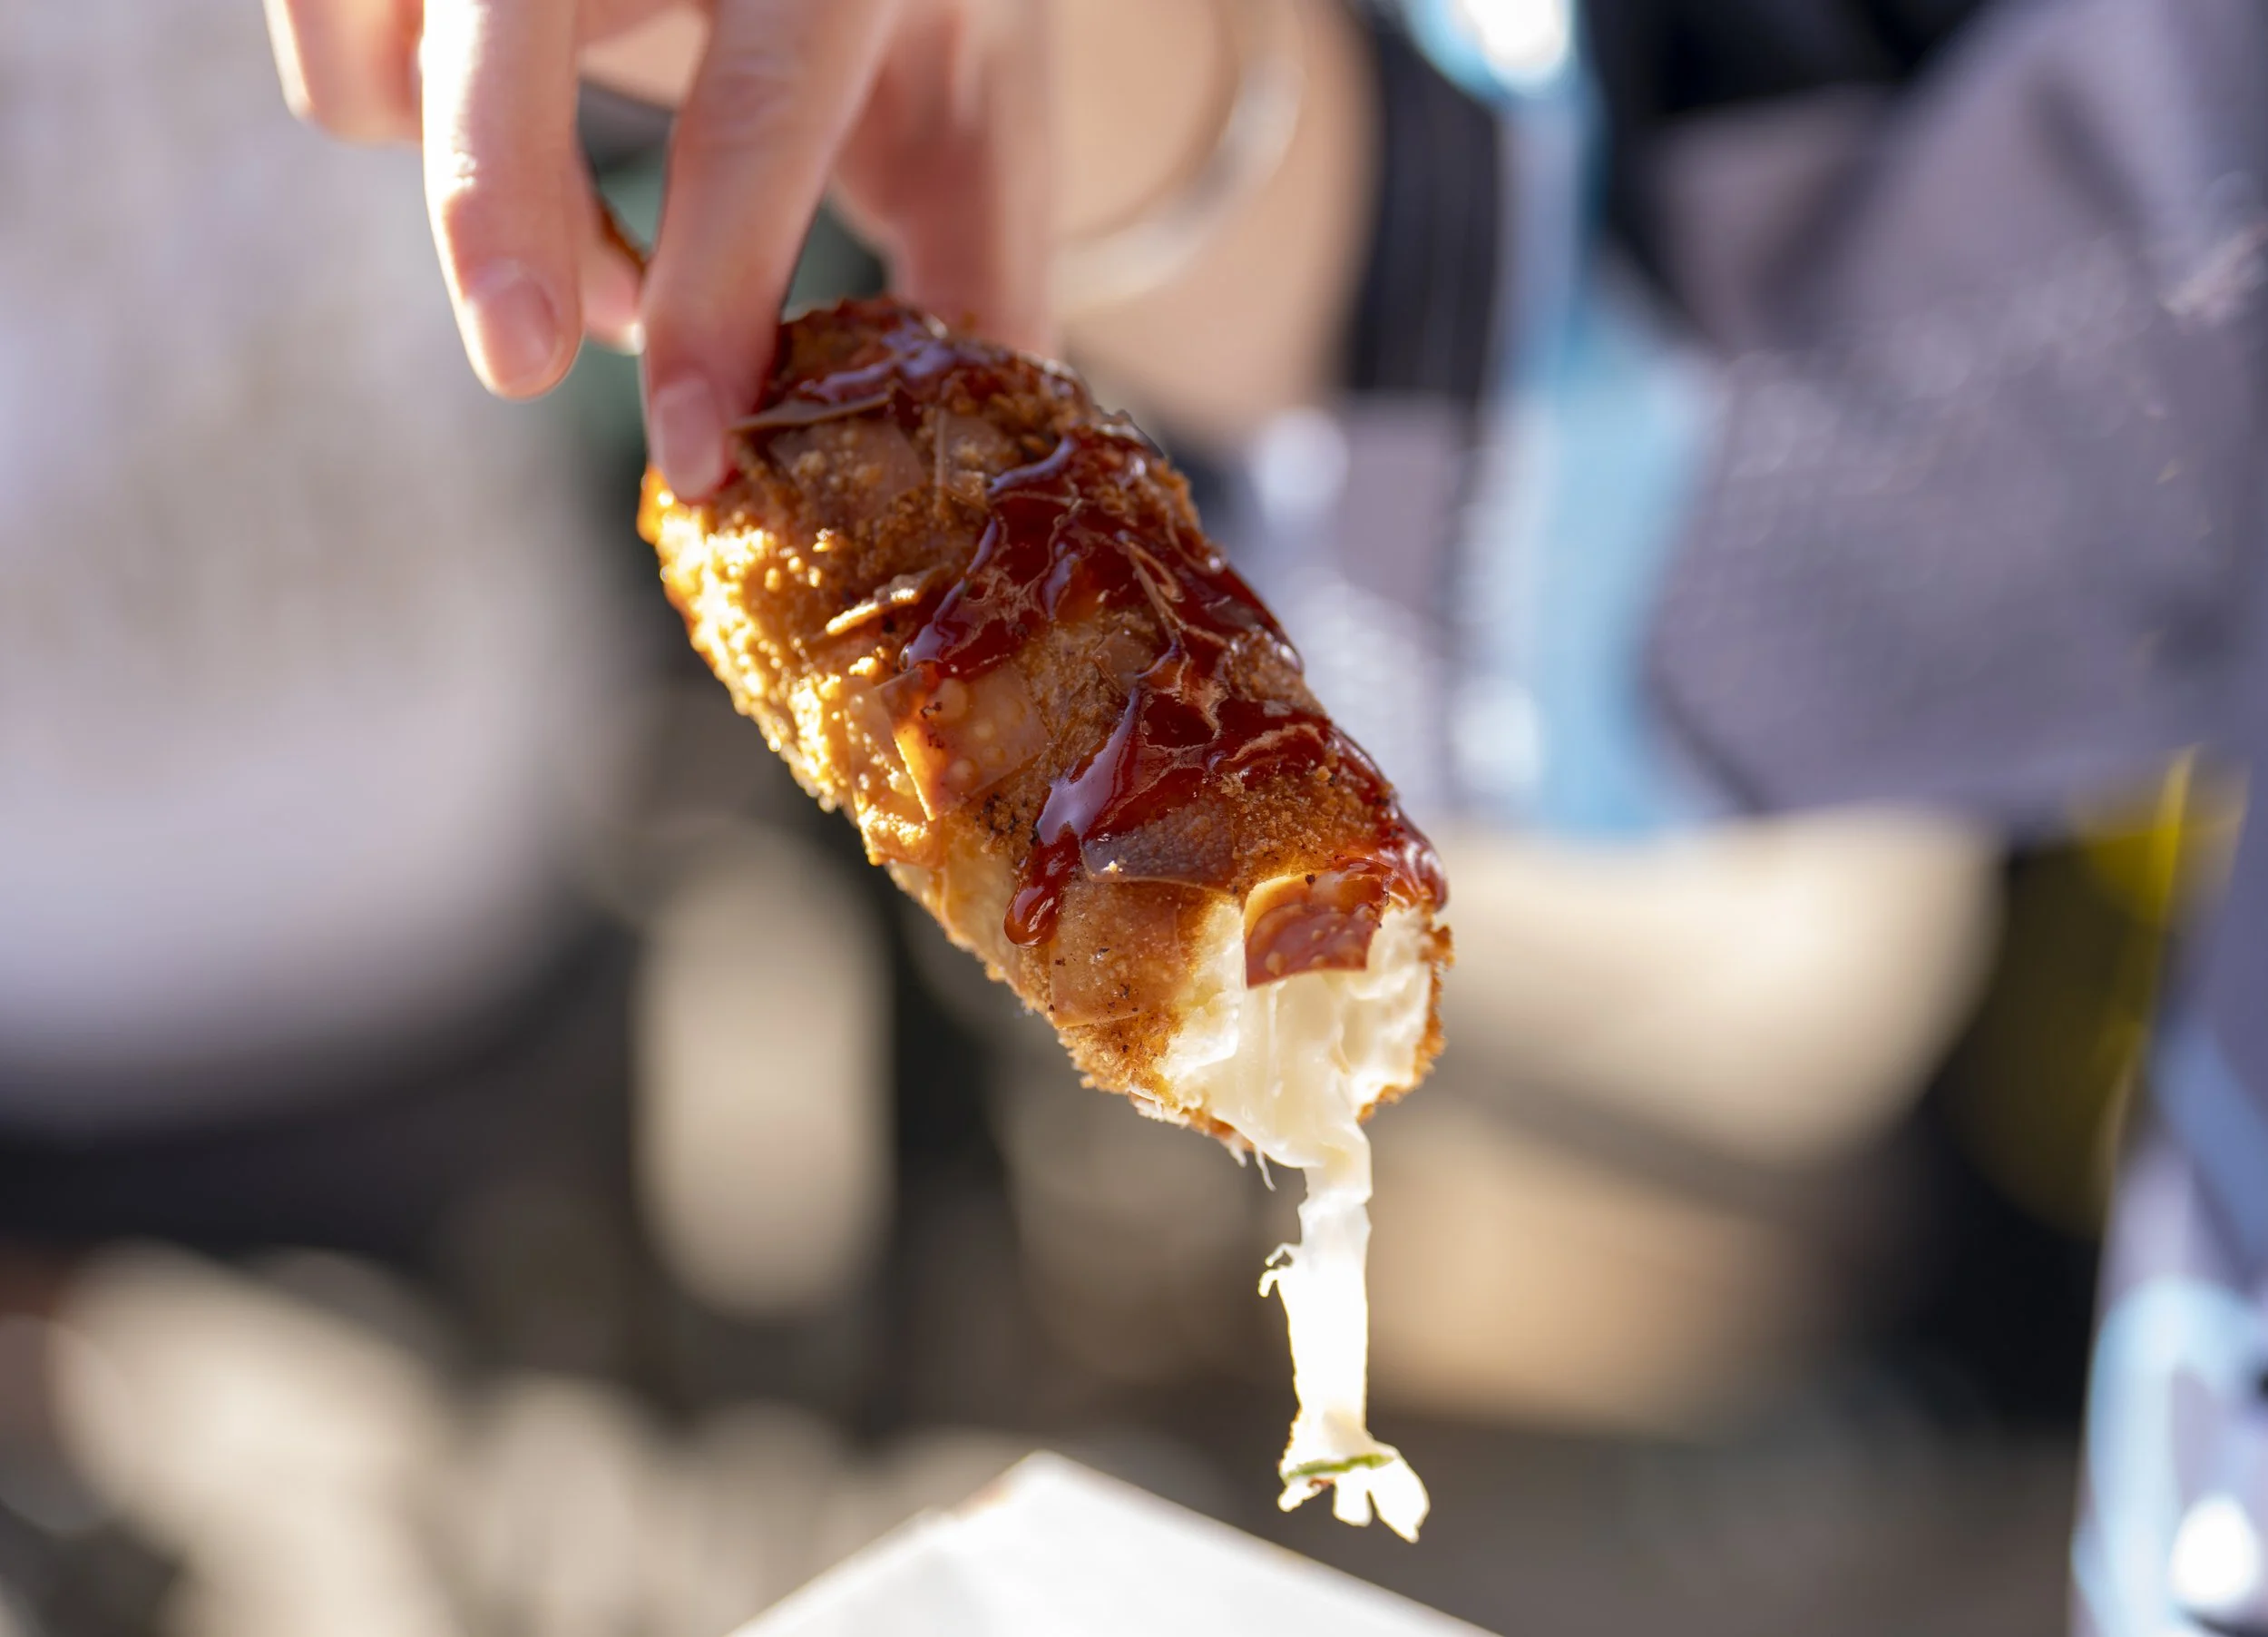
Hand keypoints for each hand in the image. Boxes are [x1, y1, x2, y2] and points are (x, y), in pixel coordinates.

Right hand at [262, 0, 1051, 496]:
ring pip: (389, 36)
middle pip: (513, 28)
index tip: (691, 451)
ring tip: (594, 252)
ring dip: (470, 184)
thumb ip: (979, 266)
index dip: (710, 298)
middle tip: (522, 361)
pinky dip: (397, 114)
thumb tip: (985, 444)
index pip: (755, 119)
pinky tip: (518, 152)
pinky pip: (335, 18)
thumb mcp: (974, 102)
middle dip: (497, 206)